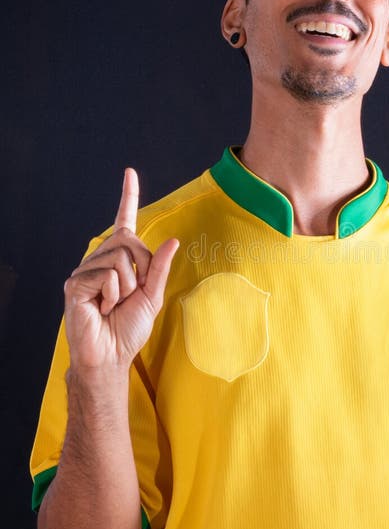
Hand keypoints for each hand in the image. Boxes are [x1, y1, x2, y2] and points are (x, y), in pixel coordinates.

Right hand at [64, 168, 178, 372]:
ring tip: (113, 305)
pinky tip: (101, 308)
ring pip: (120, 258)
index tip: (129, 173)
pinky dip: (112, 294)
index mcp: (120, 260)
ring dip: (127, 287)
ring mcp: (86, 270)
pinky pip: (107, 275)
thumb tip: (173, 241)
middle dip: (141, 270)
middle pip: (130, 241)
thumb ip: (161, 269)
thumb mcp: (153, 297)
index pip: (124, 223)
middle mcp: (100, 259)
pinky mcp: (75, 283)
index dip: (128, 197)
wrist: (110, 355)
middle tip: (129, 296)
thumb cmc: (128, 329)